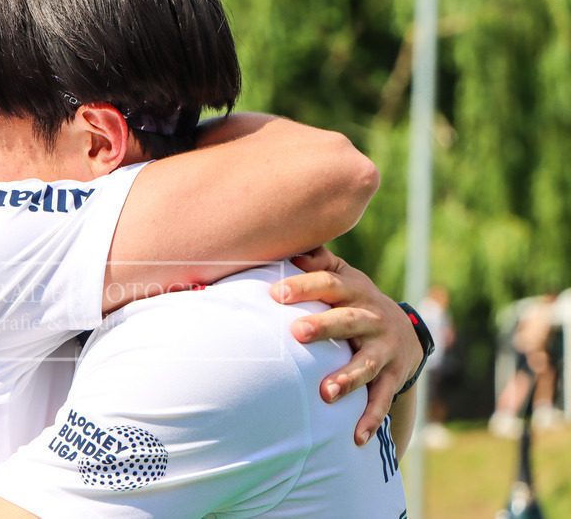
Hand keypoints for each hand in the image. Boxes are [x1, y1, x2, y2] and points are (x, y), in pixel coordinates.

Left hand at [268, 247, 421, 445]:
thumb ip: (320, 262)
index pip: (329, 284)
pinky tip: (354, 436)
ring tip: (325, 392)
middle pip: (347, 320)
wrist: (405, 331)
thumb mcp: (344, 276)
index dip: (304, 287)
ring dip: (347, 378)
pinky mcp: (394, 376)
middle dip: (323, 327)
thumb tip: (292, 245)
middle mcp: (373, 318)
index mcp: (355, 290)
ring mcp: (385, 349)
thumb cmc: (355, 301)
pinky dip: (370, 418)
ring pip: (367, 364)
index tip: (276, 293)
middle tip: (296, 333)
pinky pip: (382, 399)